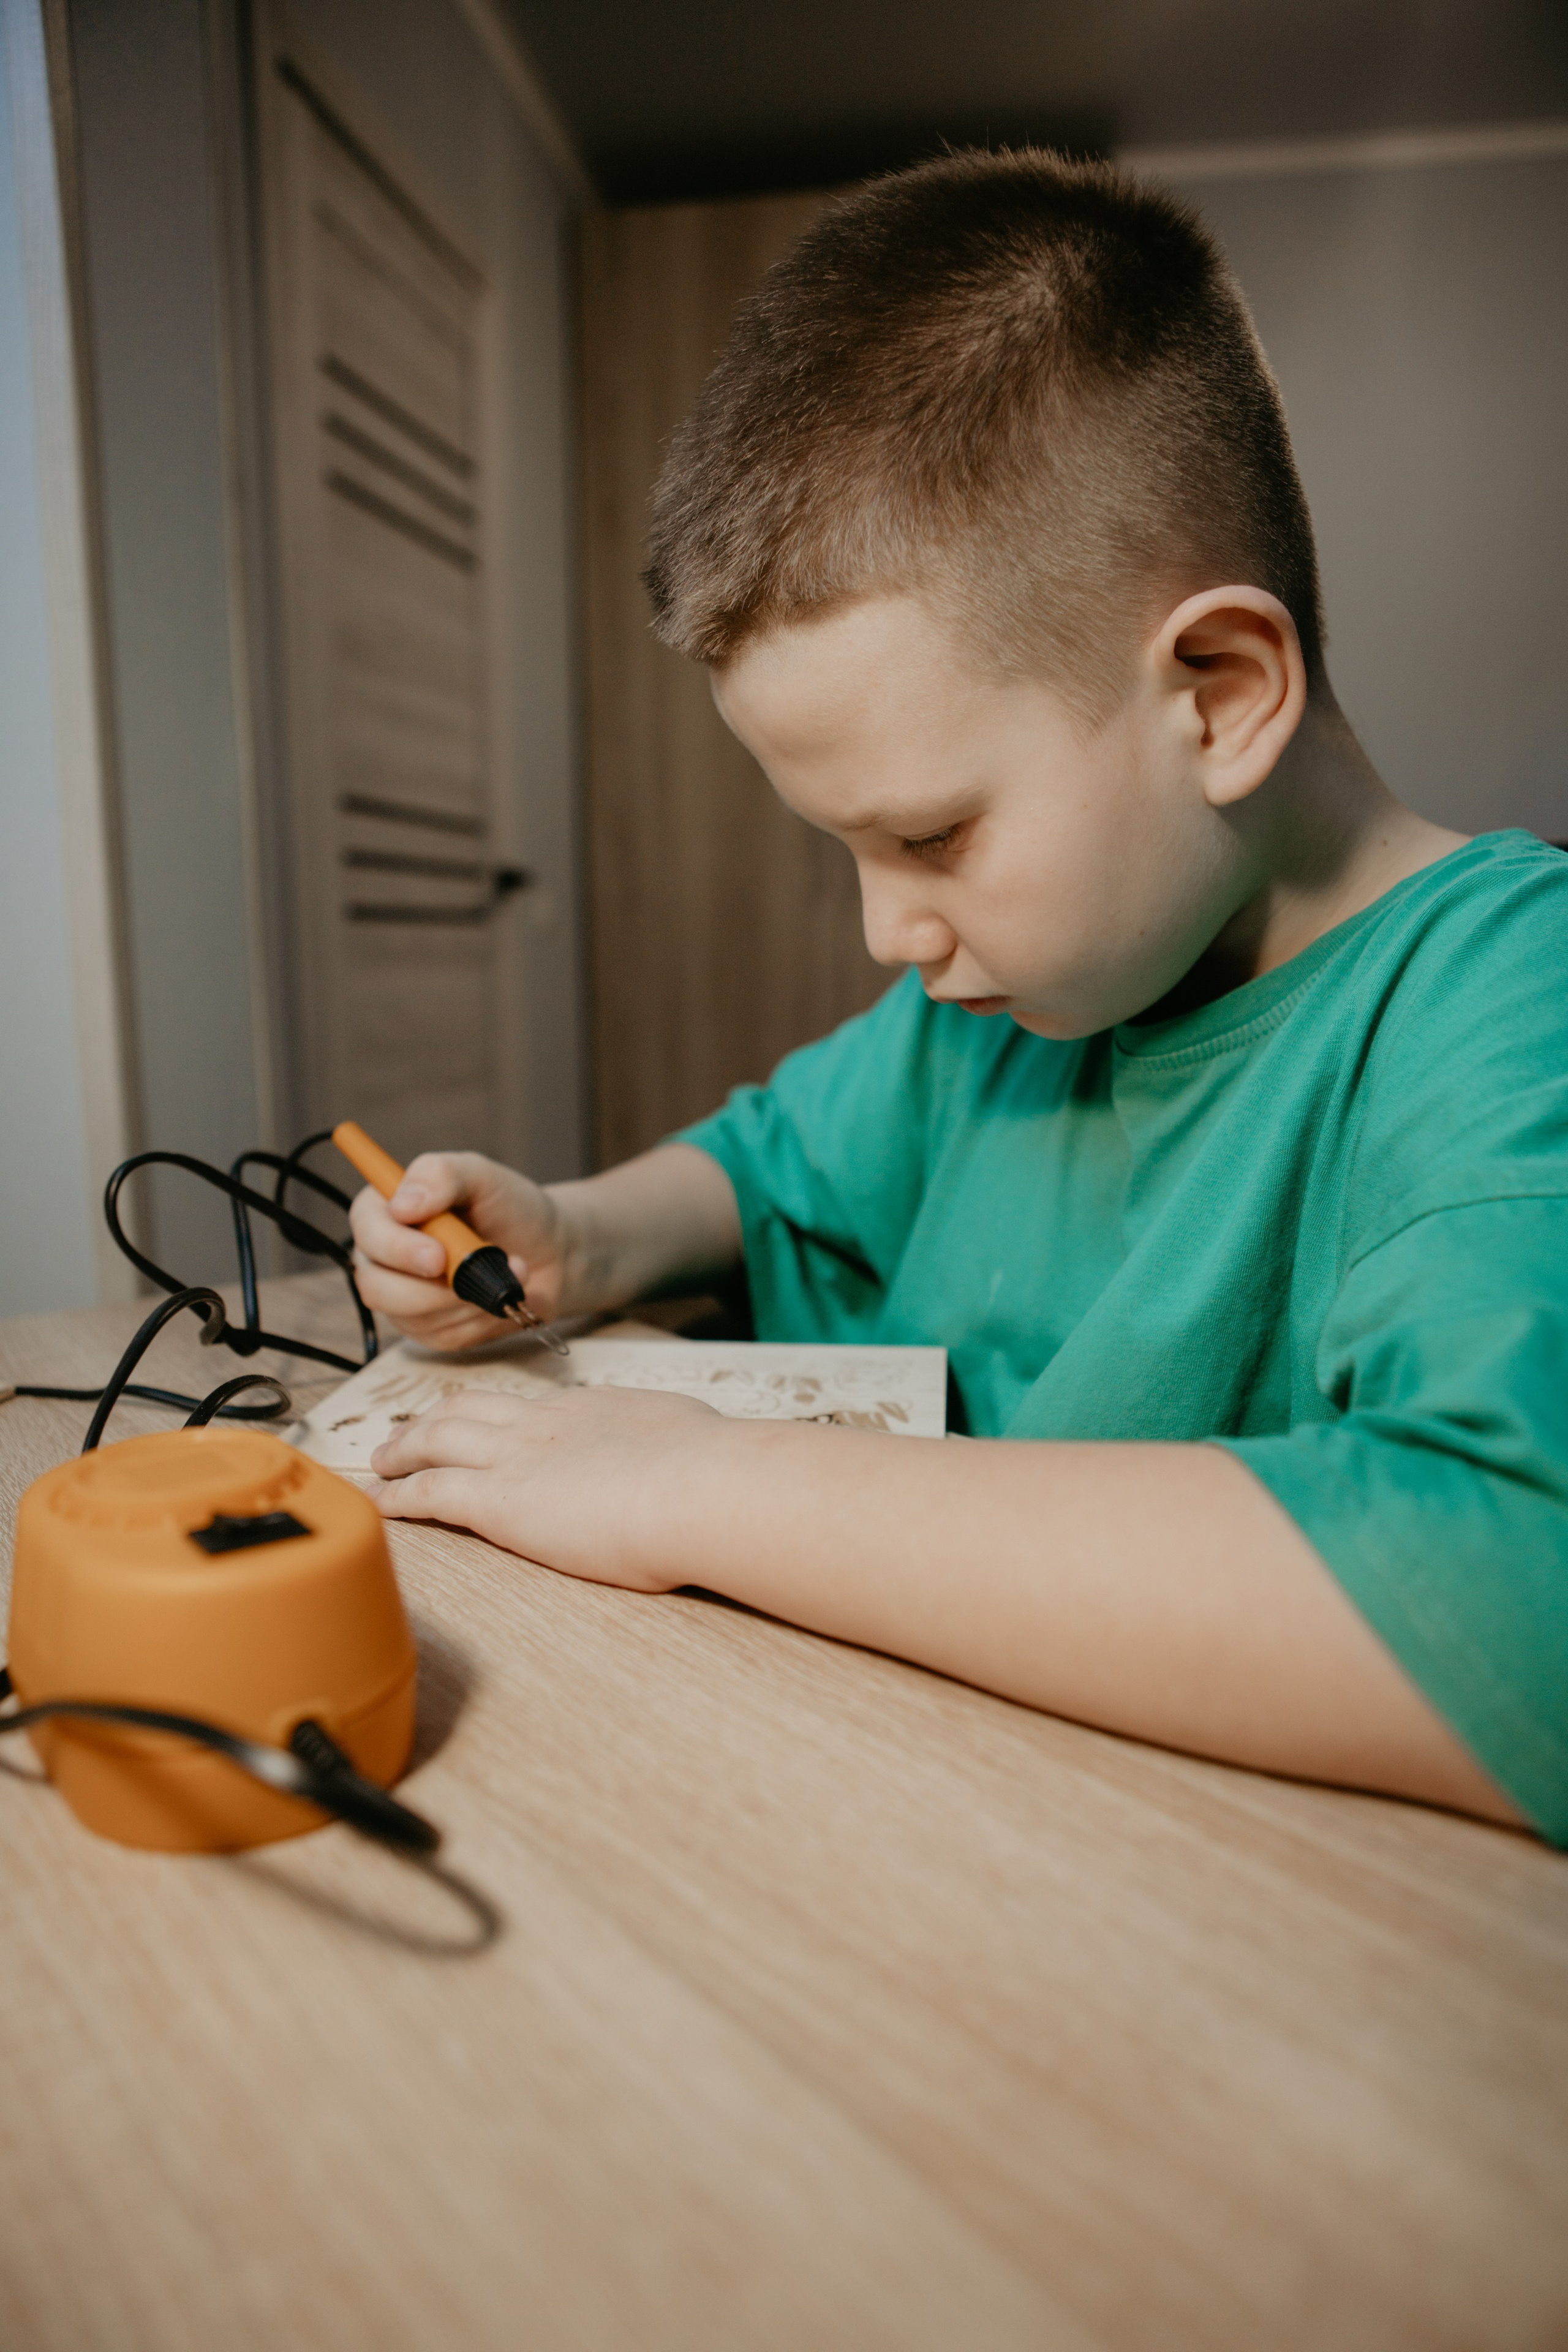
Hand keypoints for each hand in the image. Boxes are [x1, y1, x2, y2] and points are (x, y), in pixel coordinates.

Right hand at [348, 1152, 567, 1352]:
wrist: (549, 1249)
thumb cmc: (509, 1206)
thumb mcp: (480, 1175)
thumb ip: (440, 1176)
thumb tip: (401, 1206)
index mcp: (385, 1210)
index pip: (366, 1232)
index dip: (396, 1249)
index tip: (438, 1256)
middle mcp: (384, 1257)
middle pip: (375, 1285)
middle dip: (430, 1288)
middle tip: (480, 1274)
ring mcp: (402, 1297)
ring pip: (412, 1316)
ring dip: (467, 1299)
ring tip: (505, 1271)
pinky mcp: (428, 1329)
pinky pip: (443, 1337)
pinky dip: (479, 1318)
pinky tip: (498, 1295)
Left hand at [366, 1385, 731, 1588]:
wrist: (699, 1486)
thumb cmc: (711, 1470)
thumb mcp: (691, 1437)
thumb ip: (673, 1443)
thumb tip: (694, 1450)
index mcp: (591, 1409)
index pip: (529, 1409)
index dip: (495, 1417)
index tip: (480, 1425)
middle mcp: (545, 1424)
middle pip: (470, 1410)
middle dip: (432, 1420)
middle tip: (405, 1434)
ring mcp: (518, 1458)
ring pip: (438, 1439)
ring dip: (403, 1449)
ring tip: (380, 1462)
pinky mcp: (500, 1502)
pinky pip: (431, 1492)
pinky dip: (399, 1495)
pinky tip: (381, 1502)